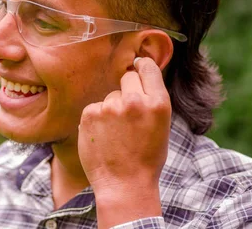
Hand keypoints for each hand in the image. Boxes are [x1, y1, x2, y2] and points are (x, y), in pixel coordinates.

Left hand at [77, 57, 170, 224]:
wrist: (124, 186)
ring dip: (111, 109)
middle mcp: (135, 101)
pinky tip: (103, 138)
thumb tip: (138, 73)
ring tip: (116, 135)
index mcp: (158, 103)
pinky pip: (95, 108)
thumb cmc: (146, 159)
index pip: (148, 68)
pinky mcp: (90, 113)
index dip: (142, 66)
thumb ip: (150, 100)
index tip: (138, 65)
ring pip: (110, 96)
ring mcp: (111, 107)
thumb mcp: (161, 126)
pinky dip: (96, 120)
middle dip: (127, 90)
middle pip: (128, 77)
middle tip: (127, 114)